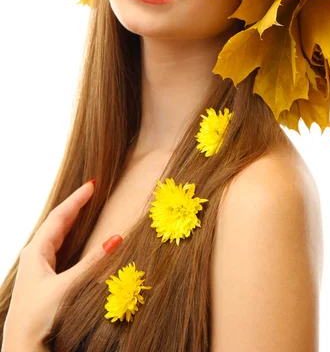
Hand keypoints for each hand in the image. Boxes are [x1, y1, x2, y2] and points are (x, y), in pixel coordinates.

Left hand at [3, 181, 122, 346]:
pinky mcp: (42, 281)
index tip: (92, 184)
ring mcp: (37, 269)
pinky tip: (76, 241)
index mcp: (36, 252)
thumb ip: (93, 263)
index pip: (59, 216)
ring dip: (71, 221)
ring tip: (85, 209)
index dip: (76, 200)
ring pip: (56, 236)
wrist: (23, 348)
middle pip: (56, 223)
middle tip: (91, 192)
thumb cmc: (39, 317)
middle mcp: (34, 256)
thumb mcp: (68, 287)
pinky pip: (57, 249)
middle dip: (74, 206)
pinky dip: (70, 238)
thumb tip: (116, 238)